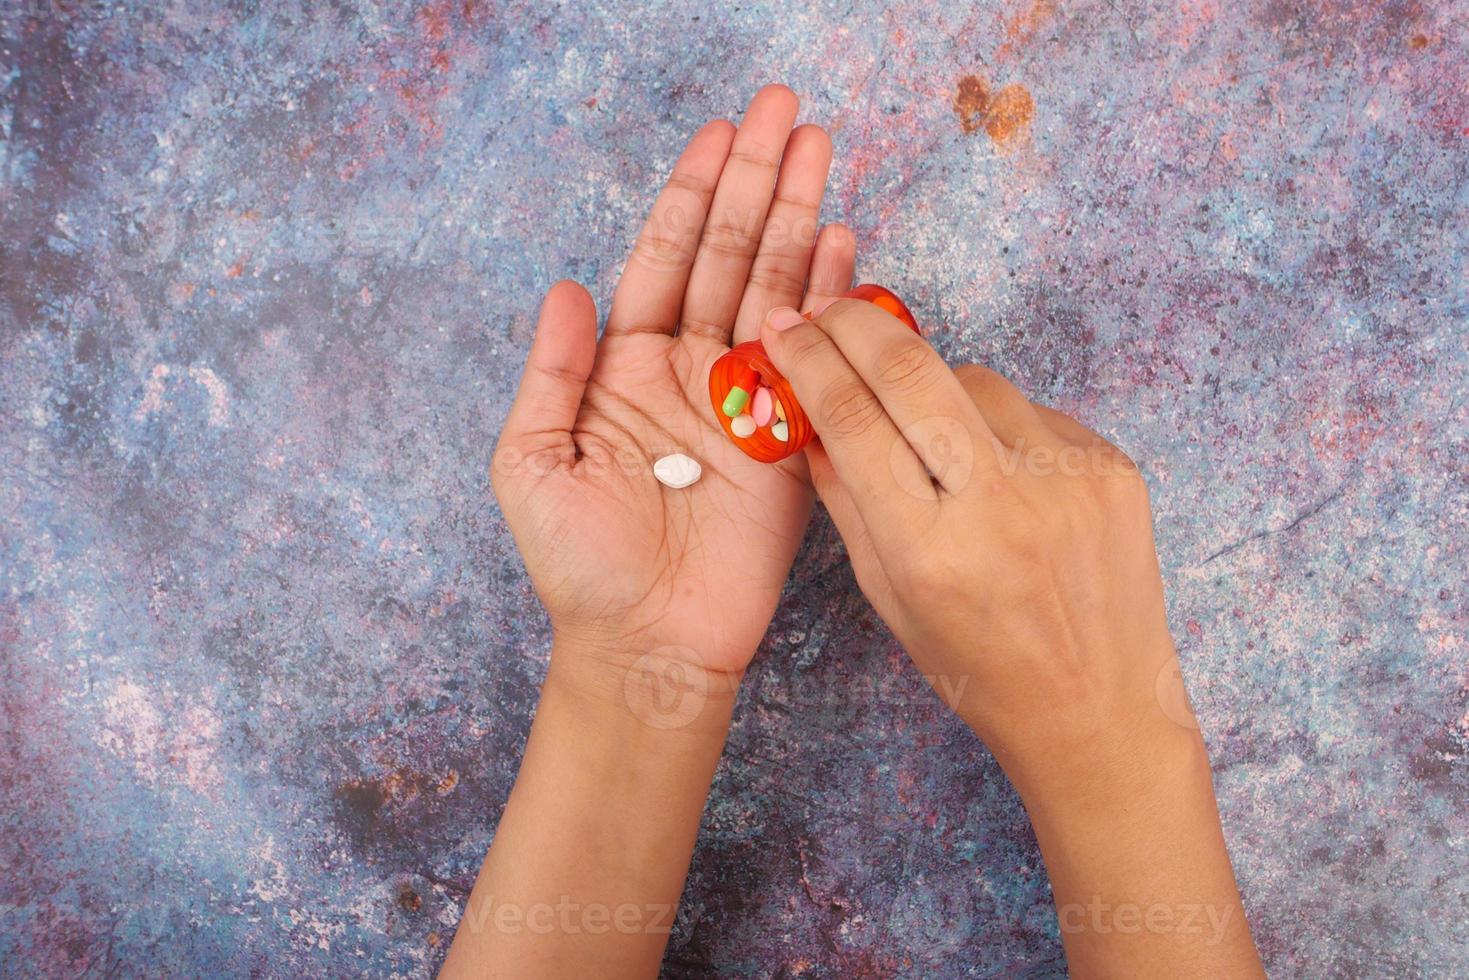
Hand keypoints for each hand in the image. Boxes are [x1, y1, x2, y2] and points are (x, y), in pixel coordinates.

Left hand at [492, 85, 855, 686]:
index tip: (719, 133)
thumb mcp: (531, 464)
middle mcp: (690, 368)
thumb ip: (551, 374)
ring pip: (774, 288)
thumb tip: (566, 287)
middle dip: (756, 180)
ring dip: (799, 217)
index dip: (690, 193)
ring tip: (821, 148)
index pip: (664, 257)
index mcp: (625, 365)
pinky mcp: (791, 439)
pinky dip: (830, 299)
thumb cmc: (579, 564)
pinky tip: (842, 243)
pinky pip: (813, 358)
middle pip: (727, 253)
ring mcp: (745, 400)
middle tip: (784, 110)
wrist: (645, 642)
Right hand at [758, 299, 1263, 976]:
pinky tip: (996, 468)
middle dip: (857, 324)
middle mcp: (1003, 506)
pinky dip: (997, 423)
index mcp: (931, 553)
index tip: (785, 328)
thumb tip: (810, 412)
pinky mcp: (1112, 466)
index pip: (853, 421)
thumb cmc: (978, 668)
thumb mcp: (888, 598)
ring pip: (975, 380)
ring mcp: (1068, 479)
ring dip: (933, 384)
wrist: (1099, 709)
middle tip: (827, 308)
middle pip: (913, 371)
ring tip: (926, 428)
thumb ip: (847, 501)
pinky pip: (1031, 410)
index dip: (810, 362)